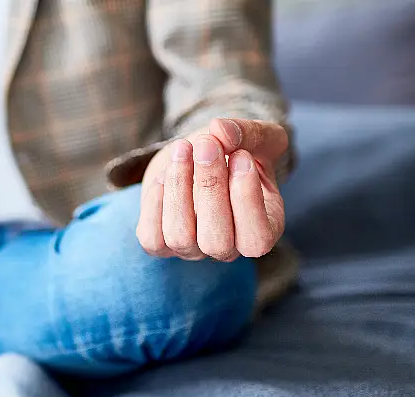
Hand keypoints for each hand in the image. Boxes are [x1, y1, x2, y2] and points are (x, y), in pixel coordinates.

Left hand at [136, 118, 288, 260]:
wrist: (202, 155)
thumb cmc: (239, 151)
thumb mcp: (257, 137)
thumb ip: (248, 132)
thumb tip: (219, 130)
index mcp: (263, 230)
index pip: (256, 239)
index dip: (247, 200)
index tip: (241, 156)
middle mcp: (227, 248)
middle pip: (216, 241)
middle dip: (210, 188)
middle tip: (207, 145)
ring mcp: (192, 250)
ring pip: (180, 237)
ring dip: (179, 189)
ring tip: (183, 149)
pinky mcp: (161, 243)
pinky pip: (151, 238)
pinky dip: (154, 204)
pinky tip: (164, 174)